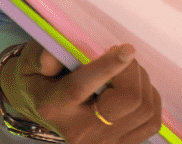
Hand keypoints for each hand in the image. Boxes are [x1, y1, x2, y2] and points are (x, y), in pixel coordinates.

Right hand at [0, 40, 162, 142]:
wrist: (40, 106)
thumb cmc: (38, 77)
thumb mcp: (31, 62)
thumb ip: (41, 57)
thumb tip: (52, 57)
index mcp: (55, 107)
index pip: (82, 87)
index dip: (108, 66)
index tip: (127, 49)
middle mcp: (80, 132)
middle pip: (126, 101)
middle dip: (131, 70)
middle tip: (121, 54)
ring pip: (143, 109)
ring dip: (142, 81)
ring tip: (126, 70)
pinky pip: (151, 122)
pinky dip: (151, 98)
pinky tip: (136, 87)